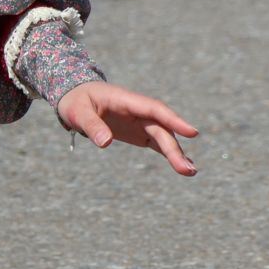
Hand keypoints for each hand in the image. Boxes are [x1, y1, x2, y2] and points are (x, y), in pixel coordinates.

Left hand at [56, 81, 198, 175]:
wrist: (76, 96)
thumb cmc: (76, 101)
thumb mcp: (78, 112)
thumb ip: (91, 125)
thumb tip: (105, 143)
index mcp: (126, 99)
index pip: (154, 109)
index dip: (174, 120)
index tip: (192, 132)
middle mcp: (138, 110)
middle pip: (161, 128)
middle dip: (175, 148)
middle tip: (188, 170)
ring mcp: (140, 121)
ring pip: (163, 136)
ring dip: (176, 153)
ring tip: (190, 172)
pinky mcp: (139, 132)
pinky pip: (158, 142)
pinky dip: (170, 154)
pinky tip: (183, 167)